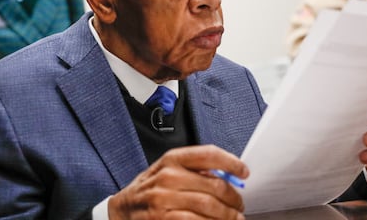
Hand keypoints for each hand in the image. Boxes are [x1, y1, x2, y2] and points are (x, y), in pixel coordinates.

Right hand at [108, 145, 247, 218]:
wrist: (122, 210)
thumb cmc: (148, 190)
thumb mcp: (166, 170)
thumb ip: (193, 169)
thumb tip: (227, 175)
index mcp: (171, 160)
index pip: (208, 154)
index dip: (231, 162)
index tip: (243, 172)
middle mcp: (167, 177)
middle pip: (215, 185)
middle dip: (234, 199)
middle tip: (239, 206)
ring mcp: (163, 200)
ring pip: (209, 207)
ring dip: (228, 216)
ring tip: (233, 219)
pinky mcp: (162, 219)